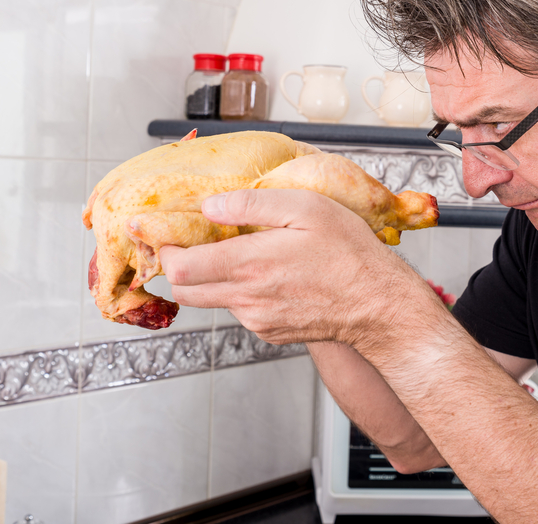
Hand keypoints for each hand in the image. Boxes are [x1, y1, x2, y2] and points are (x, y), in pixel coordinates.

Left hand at [159, 188, 431, 347]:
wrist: (379, 306)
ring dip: (213, 277)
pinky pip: (240, 310)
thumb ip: (252, 206)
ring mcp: (258, 320)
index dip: (162, 248)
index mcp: (251, 264)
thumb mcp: (307, 208)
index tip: (158, 231)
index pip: (180, 268)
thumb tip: (210, 207)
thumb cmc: (350, 253)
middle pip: (185, 290)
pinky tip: (271, 274)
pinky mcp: (270, 332)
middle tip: (192, 241)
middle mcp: (248, 298)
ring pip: (212, 300)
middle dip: (179, 265)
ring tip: (241, 252)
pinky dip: (241, 291)